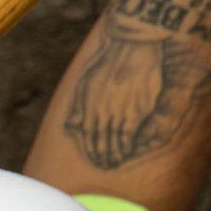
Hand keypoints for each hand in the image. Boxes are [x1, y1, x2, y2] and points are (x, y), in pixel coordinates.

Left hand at [66, 37, 167, 169]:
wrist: (133, 44)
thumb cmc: (108, 61)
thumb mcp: (86, 81)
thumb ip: (79, 106)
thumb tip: (72, 126)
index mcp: (88, 107)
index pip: (87, 137)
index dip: (89, 151)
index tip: (93, 160)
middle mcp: (102, 113)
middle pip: (100, 142)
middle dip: (101, 157)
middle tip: (103, 166)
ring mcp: (120, 112)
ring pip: (115, 141)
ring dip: (114, 155)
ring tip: (114, 163)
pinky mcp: (138, 109)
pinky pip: (131, 133)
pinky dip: (128, 145)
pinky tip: (128, 152)